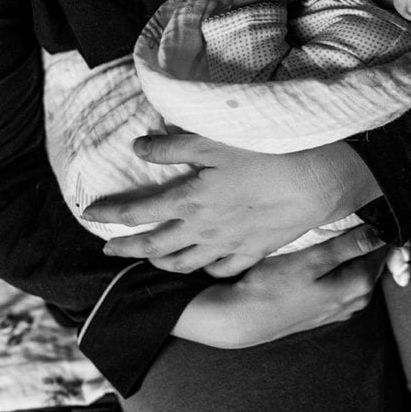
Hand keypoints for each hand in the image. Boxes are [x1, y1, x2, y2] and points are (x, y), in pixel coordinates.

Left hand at [82, 134, 381, 276]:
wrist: (319, 181)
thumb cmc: (269, 154)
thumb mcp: (216, 140)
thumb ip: (173, 146)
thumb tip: (139, 148)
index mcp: (190, 199)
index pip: (138, 211)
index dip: (111, 214)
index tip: (91, 215)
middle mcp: (203, 229)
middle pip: (155, 246)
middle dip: (127, 249)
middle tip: (109, 251)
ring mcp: (229, 245)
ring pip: (185, 264)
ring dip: (161, 264)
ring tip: (151, 261)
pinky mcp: (256, 251)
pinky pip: (222, 270)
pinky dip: (206, 271)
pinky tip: (203, 267)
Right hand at [172, 225, 388, 347]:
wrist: (240, 318)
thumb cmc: (272, 286)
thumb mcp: (312, 260)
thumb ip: (350, 245)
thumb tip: (383, 230)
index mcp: (360, 286)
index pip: (385, 247)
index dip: (379, 224)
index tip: (366, 206)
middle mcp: (359, 300)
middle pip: (373, 257)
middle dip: (365, 236)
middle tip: (346, 213)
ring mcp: (344, 307)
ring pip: (357, 266)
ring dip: (350, 249)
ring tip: (331, 230)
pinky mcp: (329, 308)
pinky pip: (343, 278)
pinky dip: (338, 264)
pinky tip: (320, 253)